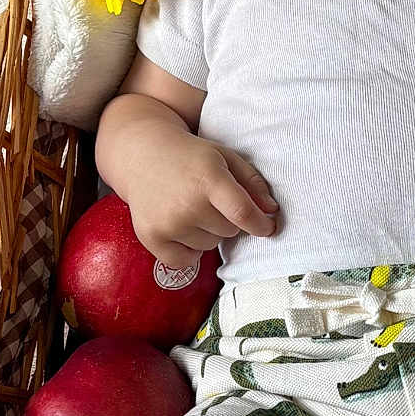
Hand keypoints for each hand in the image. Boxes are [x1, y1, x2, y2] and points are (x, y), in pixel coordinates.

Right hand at [127, 133, 280, 267]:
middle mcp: (187, 203)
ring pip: (210, 245)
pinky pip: (186, 260)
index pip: (243, 213)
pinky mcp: (151, 237)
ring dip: (207, 232)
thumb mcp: (225, 157)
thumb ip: (253, 182)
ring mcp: (167, 223)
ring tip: (190, 208)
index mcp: (208, 178)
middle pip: (229, 231)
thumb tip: (272, 212)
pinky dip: (189, 250)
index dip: (261, 224)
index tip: (268, 226)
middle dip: (227, 219)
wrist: (141, 155)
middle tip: (208, 200)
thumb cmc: (191, 157)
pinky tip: (181, 226)